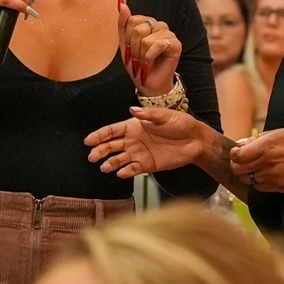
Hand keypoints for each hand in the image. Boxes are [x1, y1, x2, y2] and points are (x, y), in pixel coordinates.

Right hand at [85, 108, 215, 177]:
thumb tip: (132, 110)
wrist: (195, 141)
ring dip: (111, 163)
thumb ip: (148, 115)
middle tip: (93, 156)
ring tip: (104, 167)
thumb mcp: (165, 116)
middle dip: (100, 151)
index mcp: (134, 126)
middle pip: (111, 146)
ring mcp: (139, 153)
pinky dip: (126, 172)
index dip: (99, 135)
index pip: (112, 131)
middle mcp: (133, 140)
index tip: (88, 141)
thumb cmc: (181, 124)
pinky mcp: (147, 165)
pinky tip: (121, 173)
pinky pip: (133, 169)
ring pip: (119, 159)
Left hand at [117, 0, 181, 95]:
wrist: (147, 83)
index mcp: (147, 22)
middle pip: (138, 29)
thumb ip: (123, 24)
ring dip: (141, 55)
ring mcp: (168, 33)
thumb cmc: (137, 64)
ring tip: (144, 61)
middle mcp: (159, 25)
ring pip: (146, 39)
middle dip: (134, 48)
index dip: (127, 37)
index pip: (132, 20)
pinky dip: (150, 57)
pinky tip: (151, 62)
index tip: (129, 49)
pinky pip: (157, 45)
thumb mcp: (124, 43)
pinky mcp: (176, 44)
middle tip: (138, 58)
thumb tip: (122, 5)